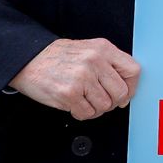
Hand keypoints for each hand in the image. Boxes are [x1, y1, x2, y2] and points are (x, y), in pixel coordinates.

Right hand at [9, 37, 140, 120]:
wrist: (29, 59)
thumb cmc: (58, 56)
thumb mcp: (89, 49)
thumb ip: (109, 64)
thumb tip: (127, 87)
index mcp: (103, 48)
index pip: (133, 71)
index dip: (131, 87)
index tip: (124, 93)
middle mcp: (94, 61)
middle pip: (121, 92)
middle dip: (113, 101)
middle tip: (100, 99)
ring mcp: (82, 77)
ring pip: (105, 106)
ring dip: (95, 108)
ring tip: (84, 99)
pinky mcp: (69, 93)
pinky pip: (87, 113)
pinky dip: (82, 113)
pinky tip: (75, 104)